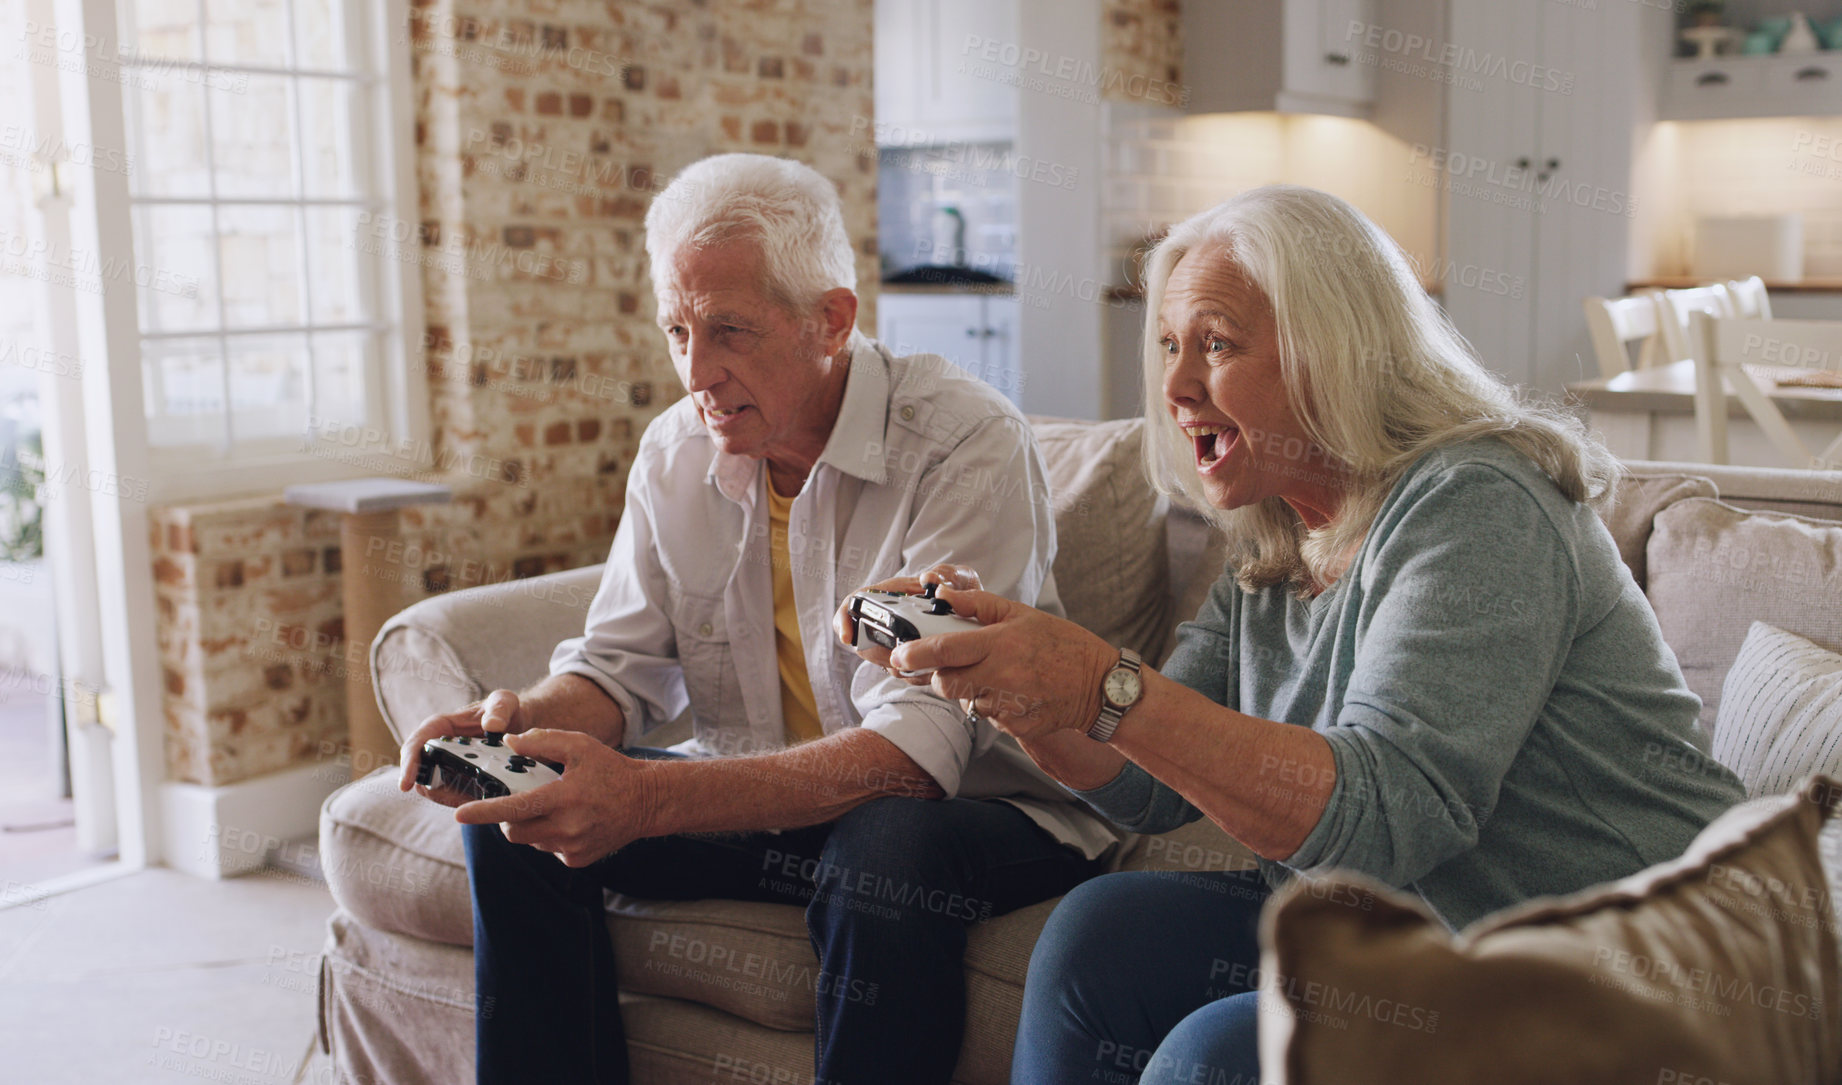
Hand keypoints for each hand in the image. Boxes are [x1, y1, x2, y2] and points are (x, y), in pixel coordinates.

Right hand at [398, 689, 529, 805]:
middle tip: (457, 799)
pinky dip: (464, 801)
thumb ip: (499, 709)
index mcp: (440, 726)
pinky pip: (454, 795)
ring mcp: (446, 766)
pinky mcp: (458, 780)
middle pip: (421, 773)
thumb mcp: (504, 702)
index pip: (416, 744)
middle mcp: (437, 747)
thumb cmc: (503, 709)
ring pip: (436, 789)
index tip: (405, 785)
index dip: (408, 764)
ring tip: (476, 802)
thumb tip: (492, 725)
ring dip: (451, 798)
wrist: (517, 724)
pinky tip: (482, 802)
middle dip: (432, 789)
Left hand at [452, 730, 660, 866]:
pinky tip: (570, 821)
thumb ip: (542, 741)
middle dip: (507, 817)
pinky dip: (549, 836)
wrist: (647, 802)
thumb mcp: (580, 745)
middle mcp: (566, 827)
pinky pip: (548, 849)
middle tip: (519, 800)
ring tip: (554, 807)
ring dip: (531, 825)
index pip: (514, 808)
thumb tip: (509, 742)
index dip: (483, 812)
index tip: (459, 815)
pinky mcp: (578, 859)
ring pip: (531, 841)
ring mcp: (572, 847)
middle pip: (514, 830)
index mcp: (563, 798)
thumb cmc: (612, 769)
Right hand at [833, 563, 983, 684]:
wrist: (979, 610)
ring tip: (921, 663)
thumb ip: (945, 576)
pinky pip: (902, 671)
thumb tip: (928, 579)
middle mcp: (889, 616)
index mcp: (892, 593)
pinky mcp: (909, 656)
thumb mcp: (957, 577)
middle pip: (863, 638)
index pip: (856, 602)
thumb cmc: (960, 589)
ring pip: (882, 659)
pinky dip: (913, 674)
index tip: (847, 636)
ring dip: (897, 666)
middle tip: (897, 658)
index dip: (844, 618)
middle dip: (875, 653)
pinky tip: (930, 670)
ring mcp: (897, 638)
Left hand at [890, 585, 1115, 742]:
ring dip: (971, 690)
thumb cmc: (1062, 645)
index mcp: (999, 644)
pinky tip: (1014, 692)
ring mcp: (1008, 706)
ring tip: (1000, 676)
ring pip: (966, 701)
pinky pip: (988, 716)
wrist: (1099, 686)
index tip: (898, 655)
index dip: (913, 655)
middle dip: (941, 676)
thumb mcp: (1021, 614)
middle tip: (957, 666)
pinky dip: (993, 705)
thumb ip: (978, 604)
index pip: (944, 651)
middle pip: (945, 684)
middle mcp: (1001, 676)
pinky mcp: (1015, 727)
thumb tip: (943, 594)